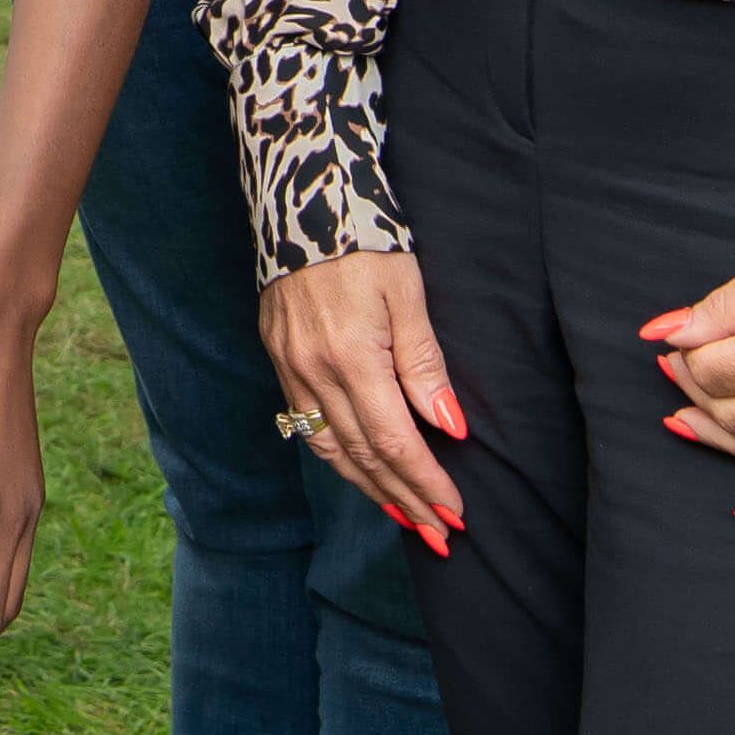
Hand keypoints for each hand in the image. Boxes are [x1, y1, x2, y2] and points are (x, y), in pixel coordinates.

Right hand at [258, 248, 467, 552]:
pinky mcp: (278, 358)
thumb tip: (449, 428)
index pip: (394, 442)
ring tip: (404, 517)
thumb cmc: (365, 240)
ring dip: (369, 489)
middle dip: (404, 500)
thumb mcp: (407, 294)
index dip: (426, 483)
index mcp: (351, 356)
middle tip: (439, 535)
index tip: (456, 514)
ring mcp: (290, 367)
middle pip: (363, 456)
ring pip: (330, 448)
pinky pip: (307, 425)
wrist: (301, 200)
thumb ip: (425, 364)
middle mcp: (313, 370)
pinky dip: (337, 457)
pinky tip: (359, 472)